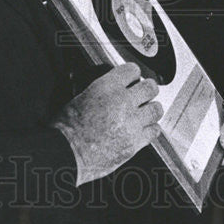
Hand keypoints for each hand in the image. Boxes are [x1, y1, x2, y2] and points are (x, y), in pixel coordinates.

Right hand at [52, 62, 161, 185]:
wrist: (67, 153)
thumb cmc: (67, 128)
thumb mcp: (80, 97)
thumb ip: (102, 89)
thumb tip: (114, 86)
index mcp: (106, 87)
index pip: (132, 70)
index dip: (133, 73)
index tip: (133, 78)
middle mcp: (122, 102)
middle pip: (150, 88)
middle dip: (148, 89)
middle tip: (145, 93)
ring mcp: (131, 123)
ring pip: (156, 109)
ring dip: (152, 109)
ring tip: (146, 112)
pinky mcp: (135, 142)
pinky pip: (154, 130)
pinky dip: (151, 129)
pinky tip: (144, 129)